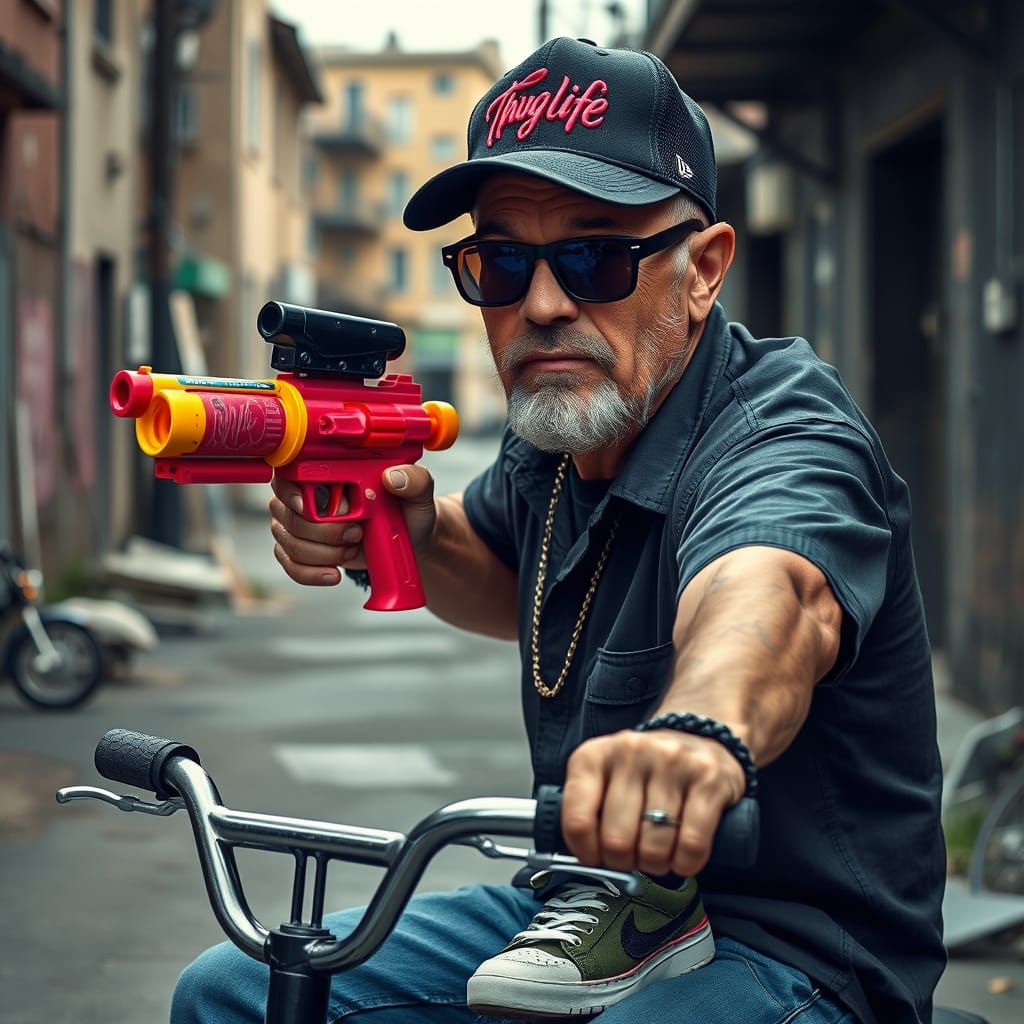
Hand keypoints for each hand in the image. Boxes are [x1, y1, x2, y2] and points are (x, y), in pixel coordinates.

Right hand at [268, 465, 437, 586]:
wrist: (407, 540)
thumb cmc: (407, 509)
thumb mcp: (418, 493)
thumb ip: (413, 480)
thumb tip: (392, 477)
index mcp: (325, 472)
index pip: (289, 477)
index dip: (293, 493)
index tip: (308, 507)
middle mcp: (304, 497)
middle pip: (289, 516)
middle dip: (322, 532)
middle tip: (356, 533)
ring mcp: (299, 526)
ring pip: (290, 543)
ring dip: (322, 553)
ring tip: (352, 550)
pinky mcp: (301, 552)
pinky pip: (292, 566)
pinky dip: (312, 574)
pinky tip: (334, 574)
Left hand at [560, 728, 745, 876]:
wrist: (697, 737)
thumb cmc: (643, 770)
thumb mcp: (603, 777)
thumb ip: (585, 808)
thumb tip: (580, 858)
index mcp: (594, 755)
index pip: (578, 820)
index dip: (586, 852)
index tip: (595, 857)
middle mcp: (630, 752)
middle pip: (617, 840)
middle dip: (624, 861)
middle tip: (632, 856)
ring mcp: (671, 762)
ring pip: (654, 846)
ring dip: (656, 864)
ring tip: (658, 854)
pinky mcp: (708, 778)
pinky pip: (692, 842)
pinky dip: (686, 862)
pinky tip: (683, 857)